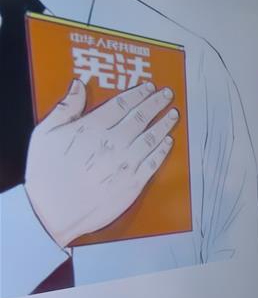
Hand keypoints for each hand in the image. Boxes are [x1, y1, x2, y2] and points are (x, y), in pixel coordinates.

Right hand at [24, 80, 177, 246]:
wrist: (53, 212)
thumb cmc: (46, 173)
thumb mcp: (44, 134)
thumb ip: (65, 108)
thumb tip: (79, 84)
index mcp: (92, 128)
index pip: (122, 104)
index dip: (138, 93)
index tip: (149, 86)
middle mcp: (114, 143)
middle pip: (141, 117)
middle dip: (156, 103)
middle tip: (167, 94)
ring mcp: (127, 163)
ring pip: (152, 138)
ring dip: (165, 124)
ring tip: (173, 114)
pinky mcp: (134, 183)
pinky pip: (154, 162)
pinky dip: (163, 150)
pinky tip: (169, 142)